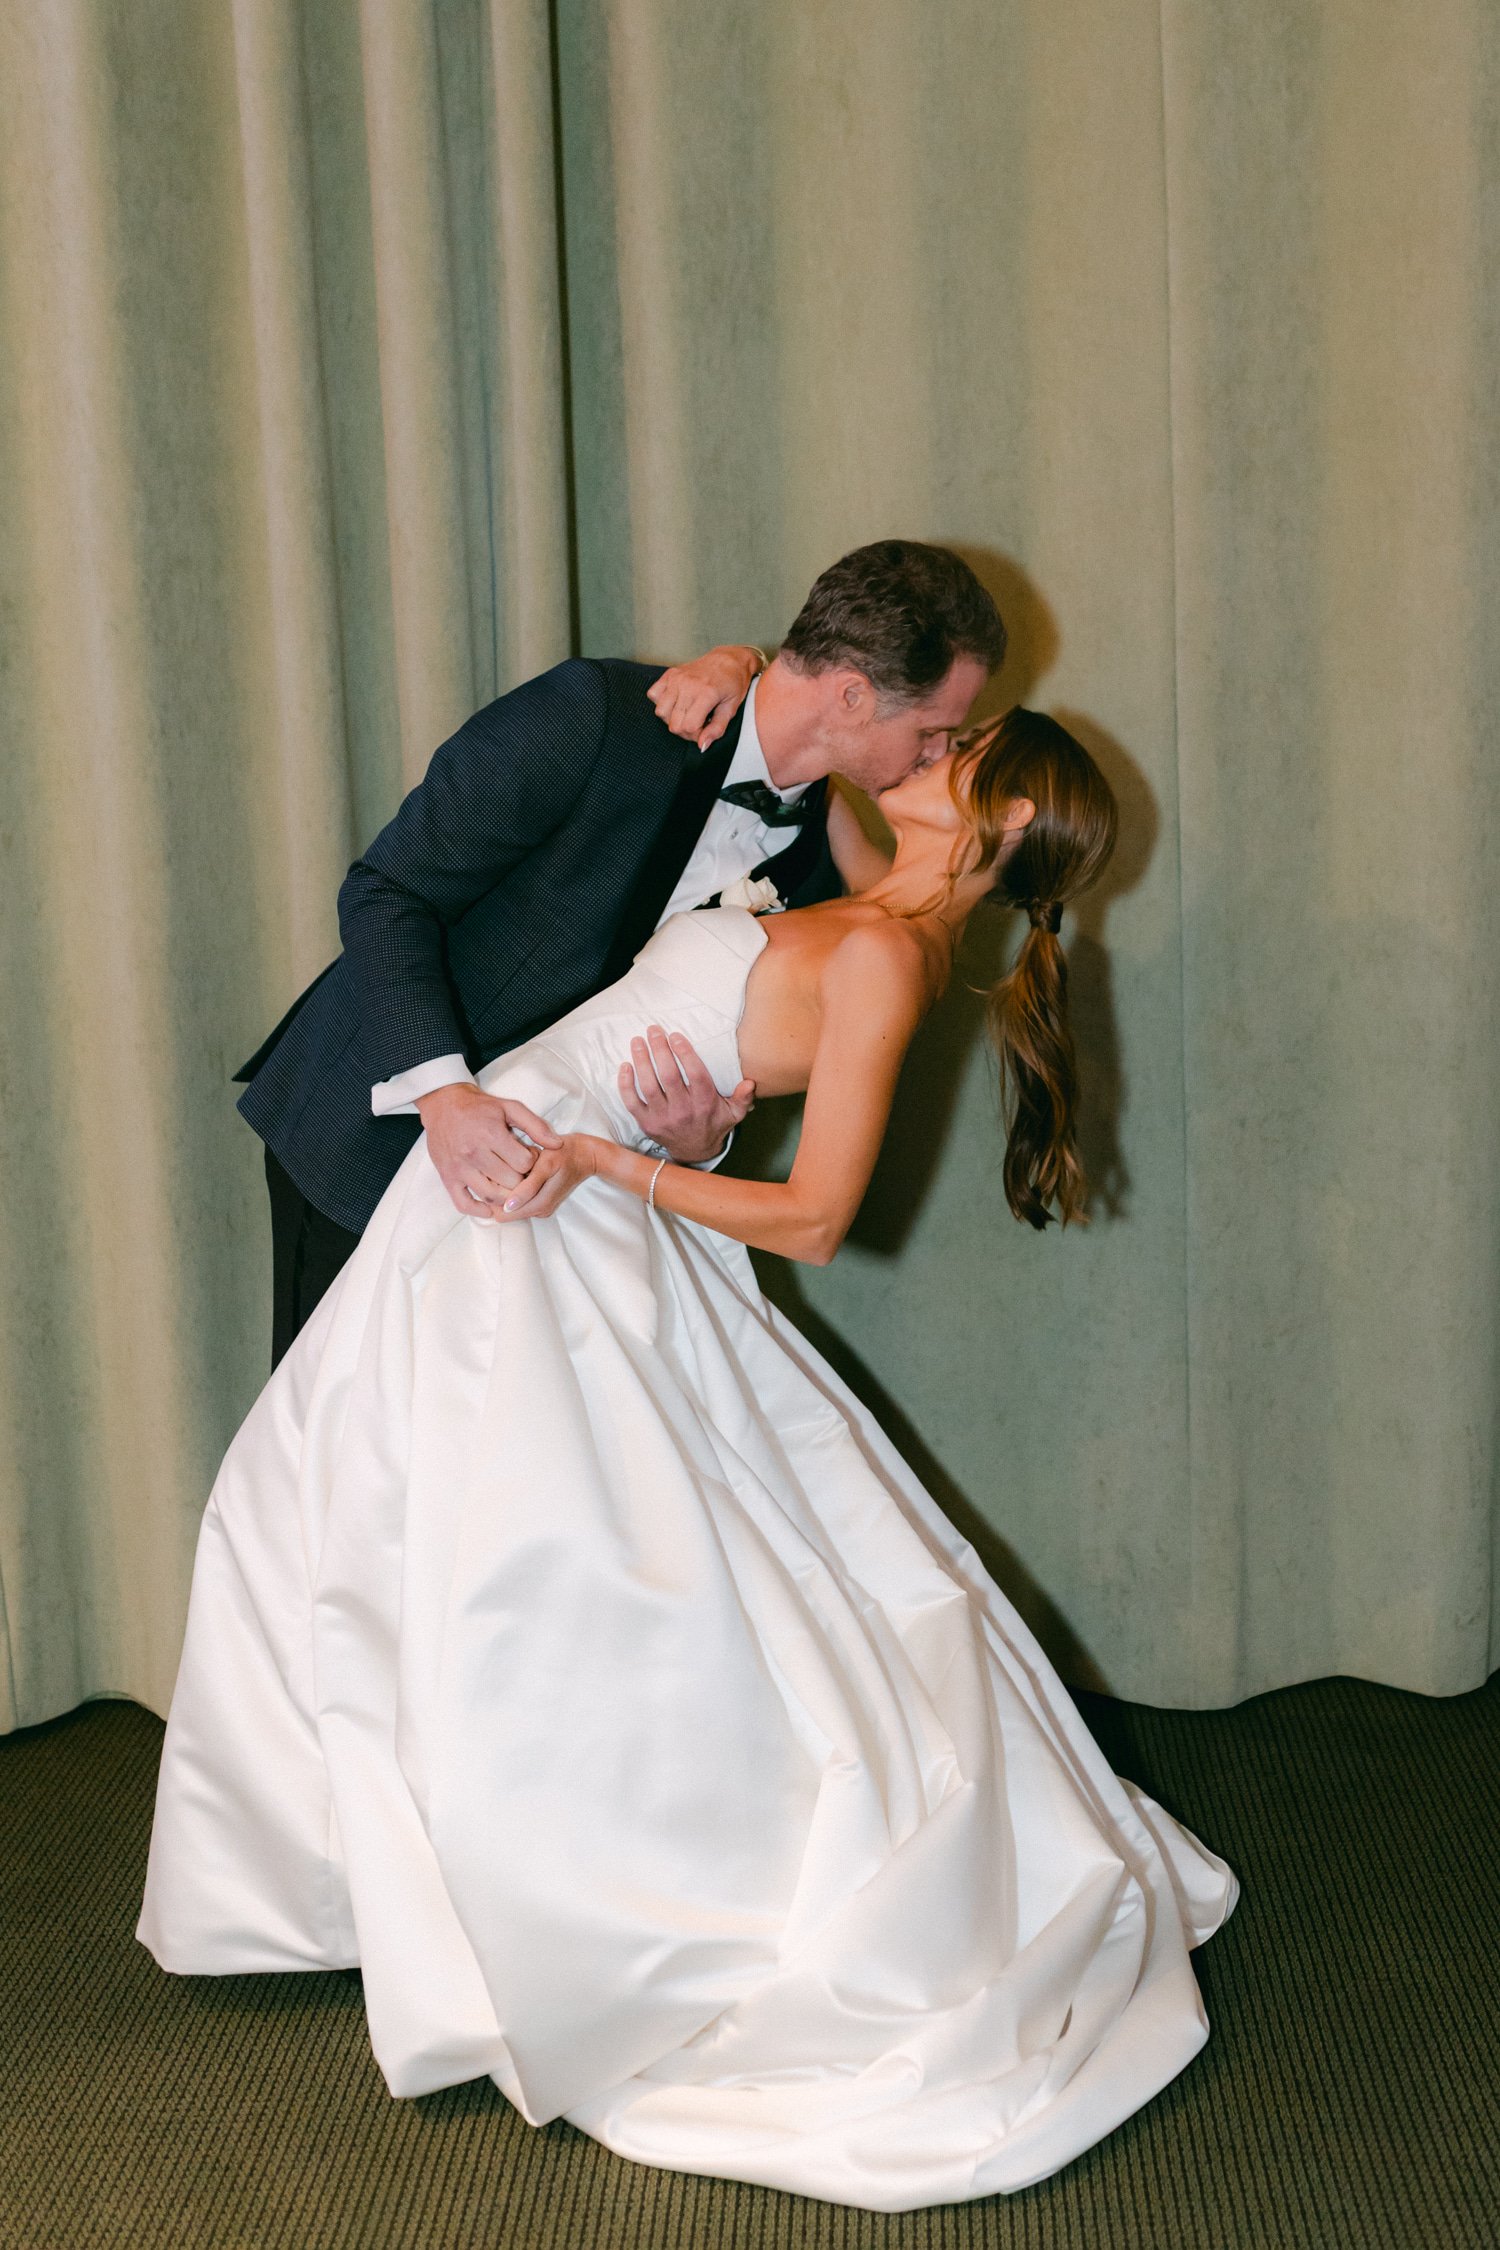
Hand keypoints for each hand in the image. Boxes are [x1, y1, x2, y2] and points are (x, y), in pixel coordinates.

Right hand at [417, 1084, 561, 1216]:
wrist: (445, 1105)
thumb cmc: (480, 1107)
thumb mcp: (511, 1108)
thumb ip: (536, 1126)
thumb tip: (558, 1145)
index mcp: (491, 1134)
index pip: (524, 1163)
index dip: (531, 1162)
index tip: (527, 1156)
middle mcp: (474, 1153)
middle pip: (510, 1182)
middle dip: (520, 1179)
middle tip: (519, 1172)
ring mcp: (459, 1168)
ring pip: (491, 1195)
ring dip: (505, 1196)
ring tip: (509, 1186)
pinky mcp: (447, 1177)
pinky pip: (463, 1204)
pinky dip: (479, 1211)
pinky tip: (490, 1208)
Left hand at [493, 1133, 600, 1221]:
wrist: (586, 1156)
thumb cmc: (565, 1155)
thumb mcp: (546, 1165)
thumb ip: (528, 1188)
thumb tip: (508, 1206)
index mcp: (538, 1206)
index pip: (501, 1213)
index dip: (495, 1197)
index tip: (497, 1177)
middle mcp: (538, 1211)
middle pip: (504, 1210)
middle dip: (501, 1192)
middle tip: (507, 1169)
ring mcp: (540, 1208)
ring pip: (511, 1205)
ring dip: (508, 1189)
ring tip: (517, 1169)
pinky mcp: (541, 1202)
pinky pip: (520, 1200)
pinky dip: (516, 1188)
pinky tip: (522, 1173)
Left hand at [619, 1025, 753, 1163]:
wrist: (695, 1153)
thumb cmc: (714, 1124)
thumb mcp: (734, 1113)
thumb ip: (743, 1098)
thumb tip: (750, 1082)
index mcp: (704, 1103)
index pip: (695, 1074)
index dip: (685, 1053)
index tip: (675, 1036)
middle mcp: (683, 1110)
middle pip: (668, 1076)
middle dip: (659, 1049)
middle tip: (654, 1030)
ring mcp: (663, 1118)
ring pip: (648, 1086)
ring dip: (641, 1061)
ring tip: (638, 1041)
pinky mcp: (647, 1124)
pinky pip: (631, 1103)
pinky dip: (625, 1085)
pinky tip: (625, 1065)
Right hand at [648, 645, 764, 749]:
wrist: (729, 660)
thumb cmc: (733, 683)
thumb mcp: (731, 709)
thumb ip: (716, 729)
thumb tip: (701, 746)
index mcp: (706, 694)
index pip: (688, 727)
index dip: (696, 736)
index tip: (704, 730)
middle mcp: (688, 685)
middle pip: (674, 724)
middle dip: (685, 730)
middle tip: (697, 723)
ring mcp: (676, 678)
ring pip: (661, 712)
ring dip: (672, 718)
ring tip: (686, 713)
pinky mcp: (669, 674)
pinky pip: (653, 695)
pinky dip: (661, 702)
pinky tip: (676, 702)